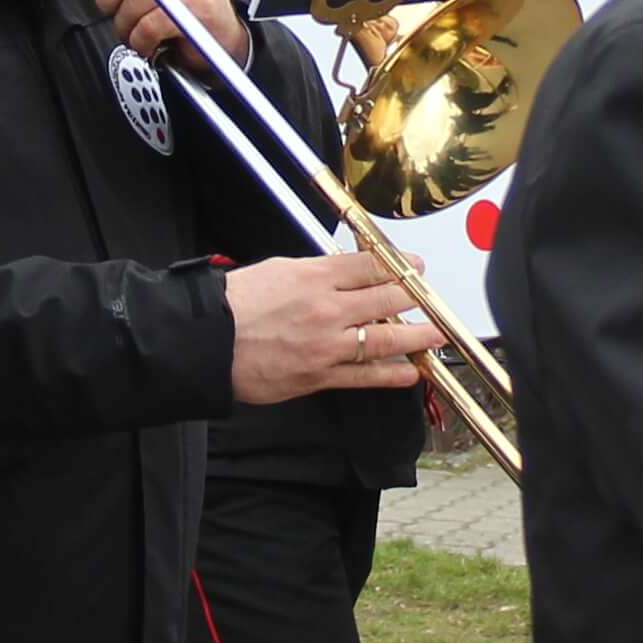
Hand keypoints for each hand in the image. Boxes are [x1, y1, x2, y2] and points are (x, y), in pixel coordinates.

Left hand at [63, 0, 241, 60]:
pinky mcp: (194, 4)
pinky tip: (153, 40)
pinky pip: (148, 26)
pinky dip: (144, 41)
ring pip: (131, 3)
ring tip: (143, 28)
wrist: (222, 36)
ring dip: (129, 27)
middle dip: (112, 1)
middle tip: (124, 12)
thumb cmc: (186, 4)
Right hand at [226, 249, 441, 406]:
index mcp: (315, 277)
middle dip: (416, 297)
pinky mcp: (319, 376)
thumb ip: (317, 271)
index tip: (416, 266)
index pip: (372, 266)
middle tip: (433, 297)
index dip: (401, 265)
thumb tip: (346, 272)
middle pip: (387, 298)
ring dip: (418, 336)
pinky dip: (391, 375)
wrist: (206, 343)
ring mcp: (327, 346)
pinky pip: (365, 376)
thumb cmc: (234, 304)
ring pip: (385, 339)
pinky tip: (409, 373)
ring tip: (436, 334)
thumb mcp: (278, 269)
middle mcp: (327, 309)